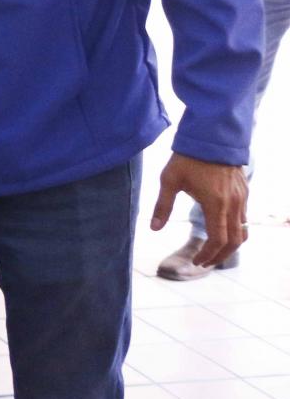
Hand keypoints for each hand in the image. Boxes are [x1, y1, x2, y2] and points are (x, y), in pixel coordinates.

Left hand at [152, 153, 248, 267]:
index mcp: (216, 204)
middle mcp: (233, 204)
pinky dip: (234, 230)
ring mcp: (241, 198)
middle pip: (234, 241)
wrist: (212, 135)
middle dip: (220, 255)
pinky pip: (244, 218)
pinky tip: (220, 230)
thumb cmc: (188, 157)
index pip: (217, 240)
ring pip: (242, 231)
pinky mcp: (244, 191)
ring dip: (229, 245)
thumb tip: (153, 228)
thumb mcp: (169, 180)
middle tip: (205, 263)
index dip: (208, 255)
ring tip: (213, 251)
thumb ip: (163, 206)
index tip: (197, 262)